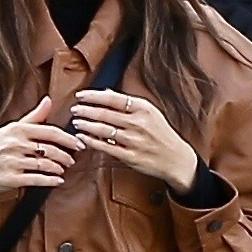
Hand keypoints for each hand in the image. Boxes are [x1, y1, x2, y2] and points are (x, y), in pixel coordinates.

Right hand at [0, 97, 84, 196]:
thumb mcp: (11, 128)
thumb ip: (33, 117)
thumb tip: (49, 100)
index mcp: (18, 130)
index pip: (49, 132)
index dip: (68, 138)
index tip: (79, 143)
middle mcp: (15, 144)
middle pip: (50, 149)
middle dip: (65, 155)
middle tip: (72, 160)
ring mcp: (13, 162)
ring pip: (44, 165)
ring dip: (58, 168)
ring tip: (63, 169)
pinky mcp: (11, 179)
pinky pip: (36, 179)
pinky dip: (50, 181)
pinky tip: (57, 181)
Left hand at [70, 90, 197, 193]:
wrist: (176, 158)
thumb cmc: (161, 134)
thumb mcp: (150, 112)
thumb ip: (128, 103)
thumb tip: (106, 93)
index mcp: (143, 108)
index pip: (113, 98)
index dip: (93, 96)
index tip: (80, 95)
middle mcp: (138, 123)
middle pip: (105, 114)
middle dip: (86, 111)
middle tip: (74, 109)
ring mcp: (134, 141)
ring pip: (103, 130)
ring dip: (86, 126)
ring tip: (76, 122)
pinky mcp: (130, 156)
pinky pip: (106, 148)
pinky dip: (92, 142)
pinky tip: (83, 138)